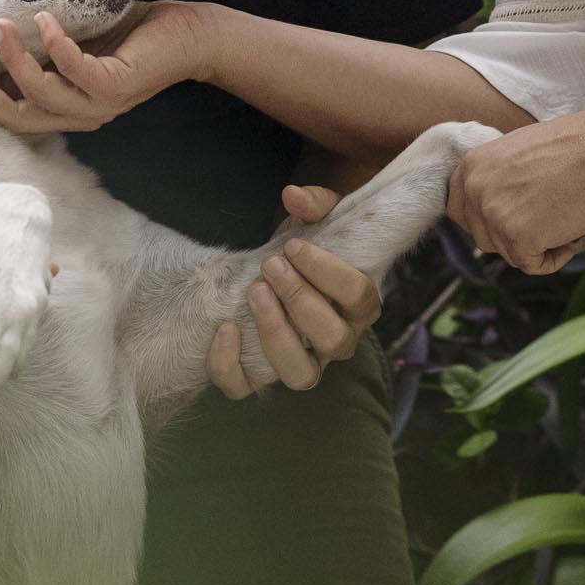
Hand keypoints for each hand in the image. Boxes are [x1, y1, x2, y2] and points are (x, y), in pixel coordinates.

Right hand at [0, 0, 213, 134]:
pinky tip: (45, 20)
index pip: (20, 116)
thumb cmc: (135, 33)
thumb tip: (5, 23)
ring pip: (43, 94)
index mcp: (71, 107)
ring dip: (17, 60)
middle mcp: (83, 113)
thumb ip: (49, 44)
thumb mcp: (81, 40)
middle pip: (23, 117)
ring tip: (3, 26)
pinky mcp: (117, 86)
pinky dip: (56, 45)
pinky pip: (76, 70)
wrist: (190, 35)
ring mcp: (101, 103)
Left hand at [206, 185, 382, 397]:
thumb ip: (314, 203)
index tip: (293, 245)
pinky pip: (245, 388)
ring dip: (276, 335)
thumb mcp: (317, 219)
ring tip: (254, 291)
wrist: (278, 267)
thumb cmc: (305, 244)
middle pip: (335, 341)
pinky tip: (224, 328)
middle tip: (271, 265)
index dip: (329, 273)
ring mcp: (302, 363)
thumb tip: (293, 196)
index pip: (360, 298)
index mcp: (359, 305)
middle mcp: (337, 341)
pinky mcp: (260, 376)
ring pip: (301, 376)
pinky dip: (230, 365)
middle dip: (301, 301)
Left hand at [448, 116, 584, 274]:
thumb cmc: (573, 147)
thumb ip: (497, 178)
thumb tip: (497, 206)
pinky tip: (568, 240)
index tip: (510, 222)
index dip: (485, 222)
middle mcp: (474, 190)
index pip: (459, 211)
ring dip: (534, 247)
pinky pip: (530, 265)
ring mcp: (493, 215)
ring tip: (562, 224)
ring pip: (507, 252)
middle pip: (482, 236)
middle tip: (545, 222)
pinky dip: (552, 260)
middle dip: (511, 237)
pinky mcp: (517, 237)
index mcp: (471, 166)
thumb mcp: (517, 152)